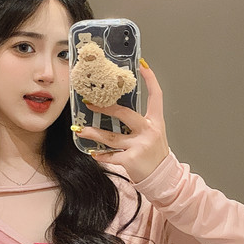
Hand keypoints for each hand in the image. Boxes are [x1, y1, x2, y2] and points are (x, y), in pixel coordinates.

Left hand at [76, 62, 168, 182]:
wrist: (163, 178)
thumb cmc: (155, 155)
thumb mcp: (152, 134)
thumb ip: (138, 123)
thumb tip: (116, 111)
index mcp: (156, 122)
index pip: (156, 96)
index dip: (150, 80)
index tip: (142, 65)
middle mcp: (149, 131)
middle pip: (124, 114)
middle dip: (105, 108)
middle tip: (89, 103)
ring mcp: (140, 145)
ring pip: (111, 137)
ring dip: (93, 133)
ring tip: (80, 130)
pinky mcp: (131, 159)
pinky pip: (111, 155)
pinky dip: (101, 155)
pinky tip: (93, 153)